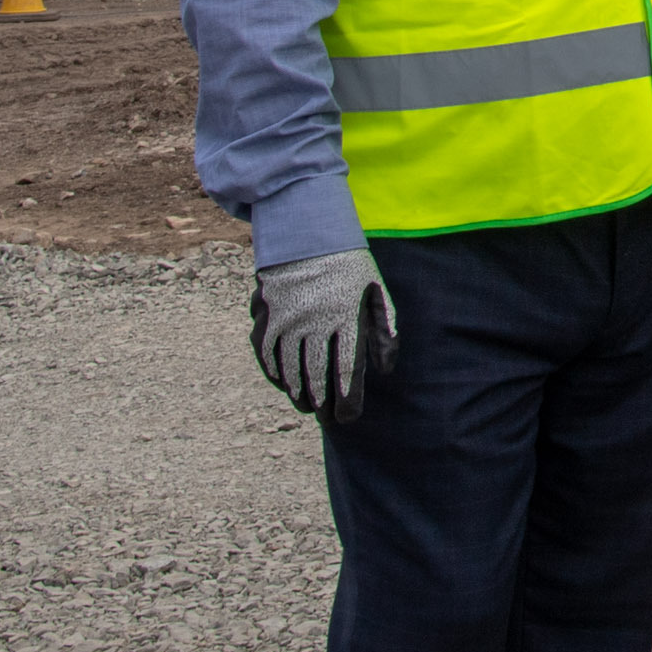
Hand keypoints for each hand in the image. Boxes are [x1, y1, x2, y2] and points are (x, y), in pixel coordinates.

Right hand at [252, 248, 396, 423]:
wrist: (307, 232)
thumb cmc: (349, 267)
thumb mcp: (375, 292)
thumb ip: (383, 331)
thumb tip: (385, 371)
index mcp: (345, 317)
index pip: (346, 372)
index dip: (347, 401)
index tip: (348, 417)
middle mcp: (314, 321)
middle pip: (317, 376)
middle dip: (323, 404)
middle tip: (328, 419)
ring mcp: (286, 319)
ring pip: (290, 370)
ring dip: (299, 394)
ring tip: (308, 407)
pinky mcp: (266, 315)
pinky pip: (267, 355)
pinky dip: (276, 374)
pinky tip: (285, 385)